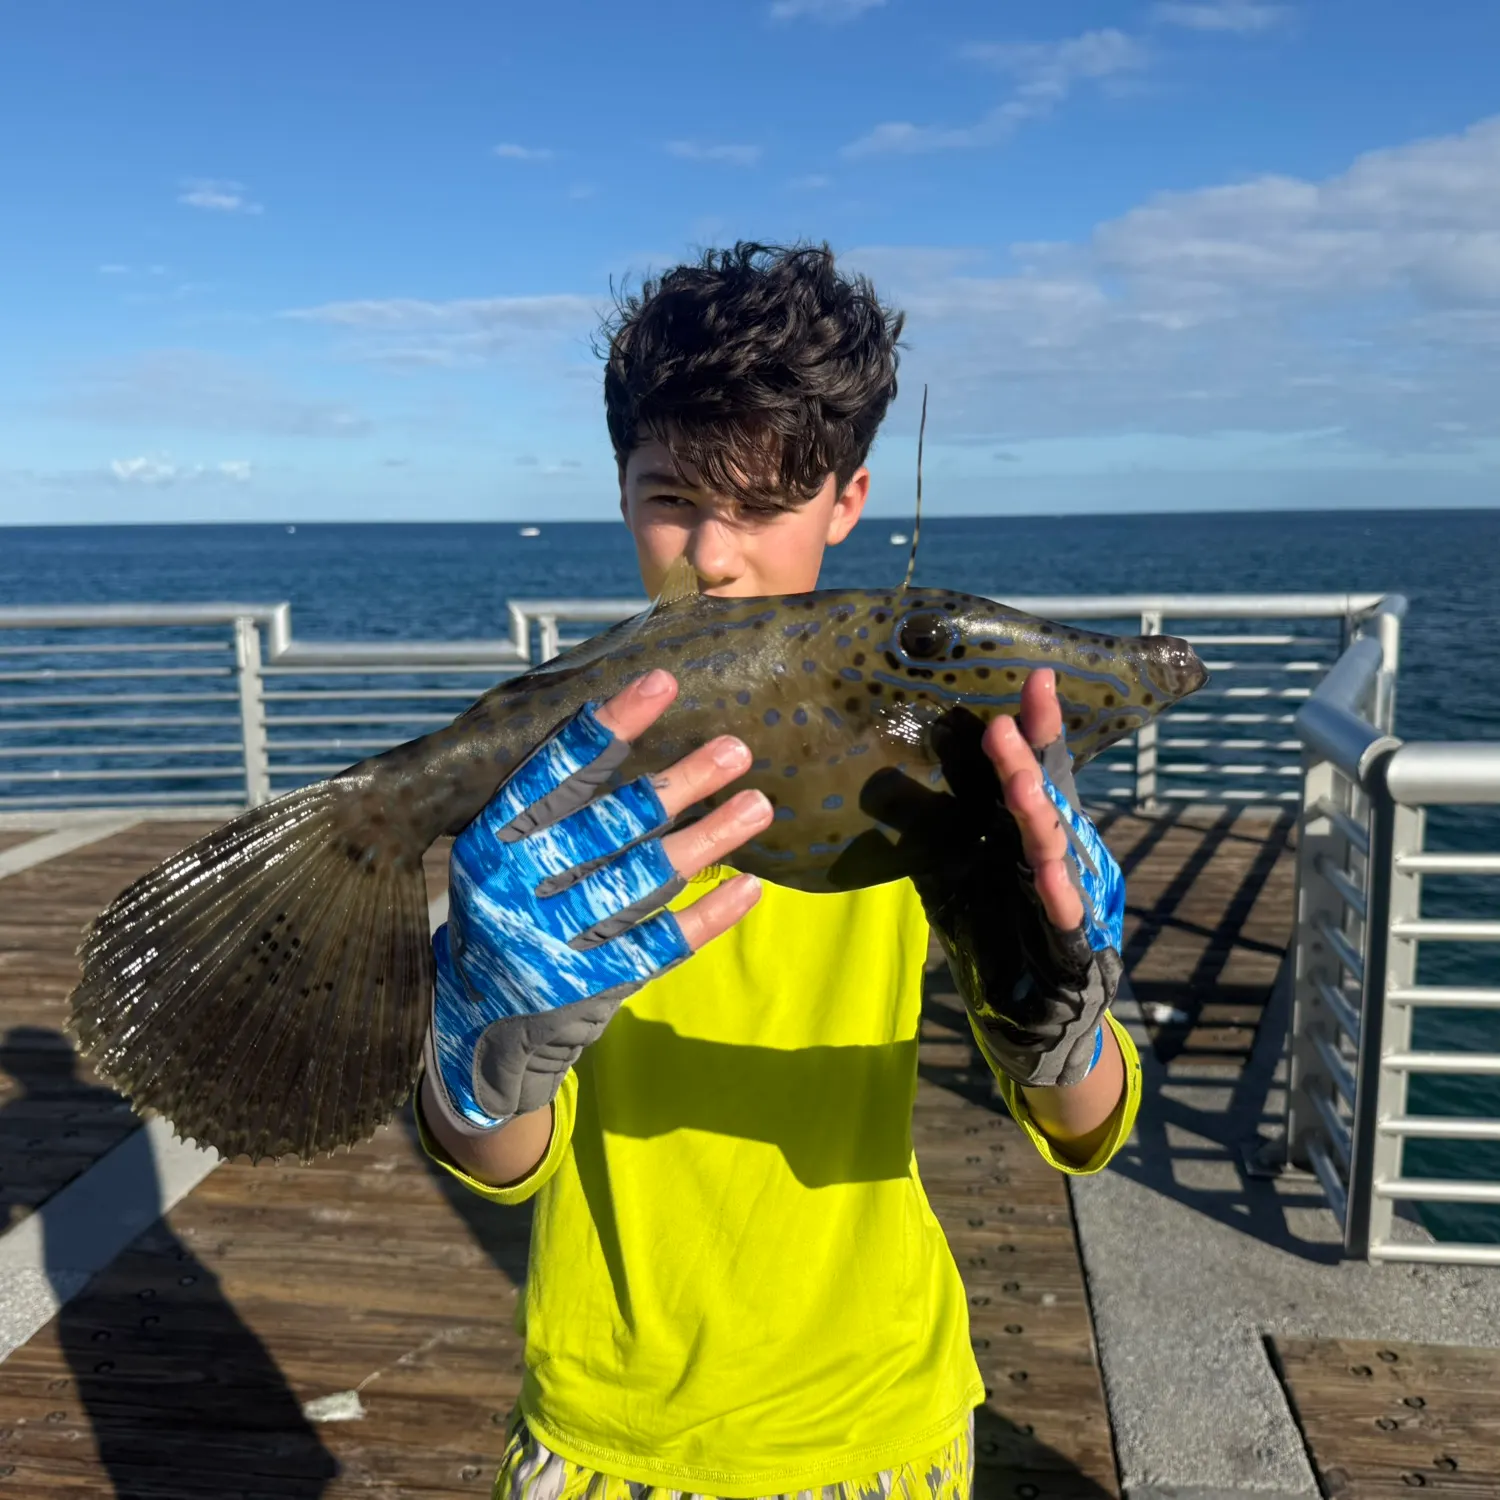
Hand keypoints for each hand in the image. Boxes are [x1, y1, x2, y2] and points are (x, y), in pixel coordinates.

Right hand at [425, 669, 772, 1133]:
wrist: (474, 1030)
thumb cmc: (503, 914)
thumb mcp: (500, 857)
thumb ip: (551, 808)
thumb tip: (622, 727)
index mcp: (489, 842)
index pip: (551, 773)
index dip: (606, 727)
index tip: (660, 684)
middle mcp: (513, 889)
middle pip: (606, 826)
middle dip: (677, 783)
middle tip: (736, 749)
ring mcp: (549, 942)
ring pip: (639, 882)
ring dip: (706, 840)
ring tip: (758, 805)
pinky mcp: (584, 988)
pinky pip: (657, 946)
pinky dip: (706, 917)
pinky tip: (750, 888)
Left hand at [851, 673, 1124, 1088]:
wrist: (1026, 1017)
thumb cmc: (993, 932)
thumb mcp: (947, 872)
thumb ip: (924, 827)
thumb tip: (878, 778)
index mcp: (1026, 830)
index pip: (1036, 767)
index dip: (1039, 725)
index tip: (1037, 678)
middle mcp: (1053, 853)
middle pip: (1047, 796)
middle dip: (1029, 760)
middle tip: (1004, 725)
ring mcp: (1067, 896)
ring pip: (1055, 849)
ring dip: (1038, 815)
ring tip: (1019, 785)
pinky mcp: (1070, 945)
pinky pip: (1064, 917)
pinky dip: (1057, 896)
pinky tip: (1046, 877)